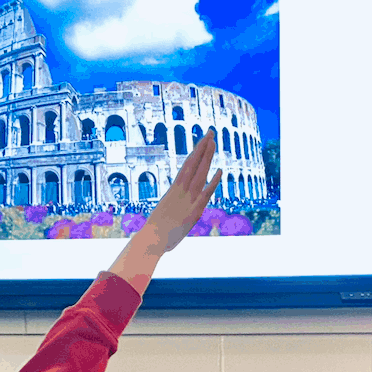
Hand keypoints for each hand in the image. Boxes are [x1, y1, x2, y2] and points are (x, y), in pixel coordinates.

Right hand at [142, 129, 220, 252]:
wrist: (151, 239)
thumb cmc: (155, 232)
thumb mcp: (165, 215)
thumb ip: (173, 210)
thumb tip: (175, 212)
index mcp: (174, 191)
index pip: (187, 167)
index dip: (196, 154)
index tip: (202, 142)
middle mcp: (181, 191)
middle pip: (194, 165)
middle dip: (202, 148)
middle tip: (210, 132)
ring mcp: (187, 200)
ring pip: (199, 173)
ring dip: (206, 157)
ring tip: (213, 141)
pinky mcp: (194, 211)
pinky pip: (205, 194)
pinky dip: (213, 182)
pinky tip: (220, 171)